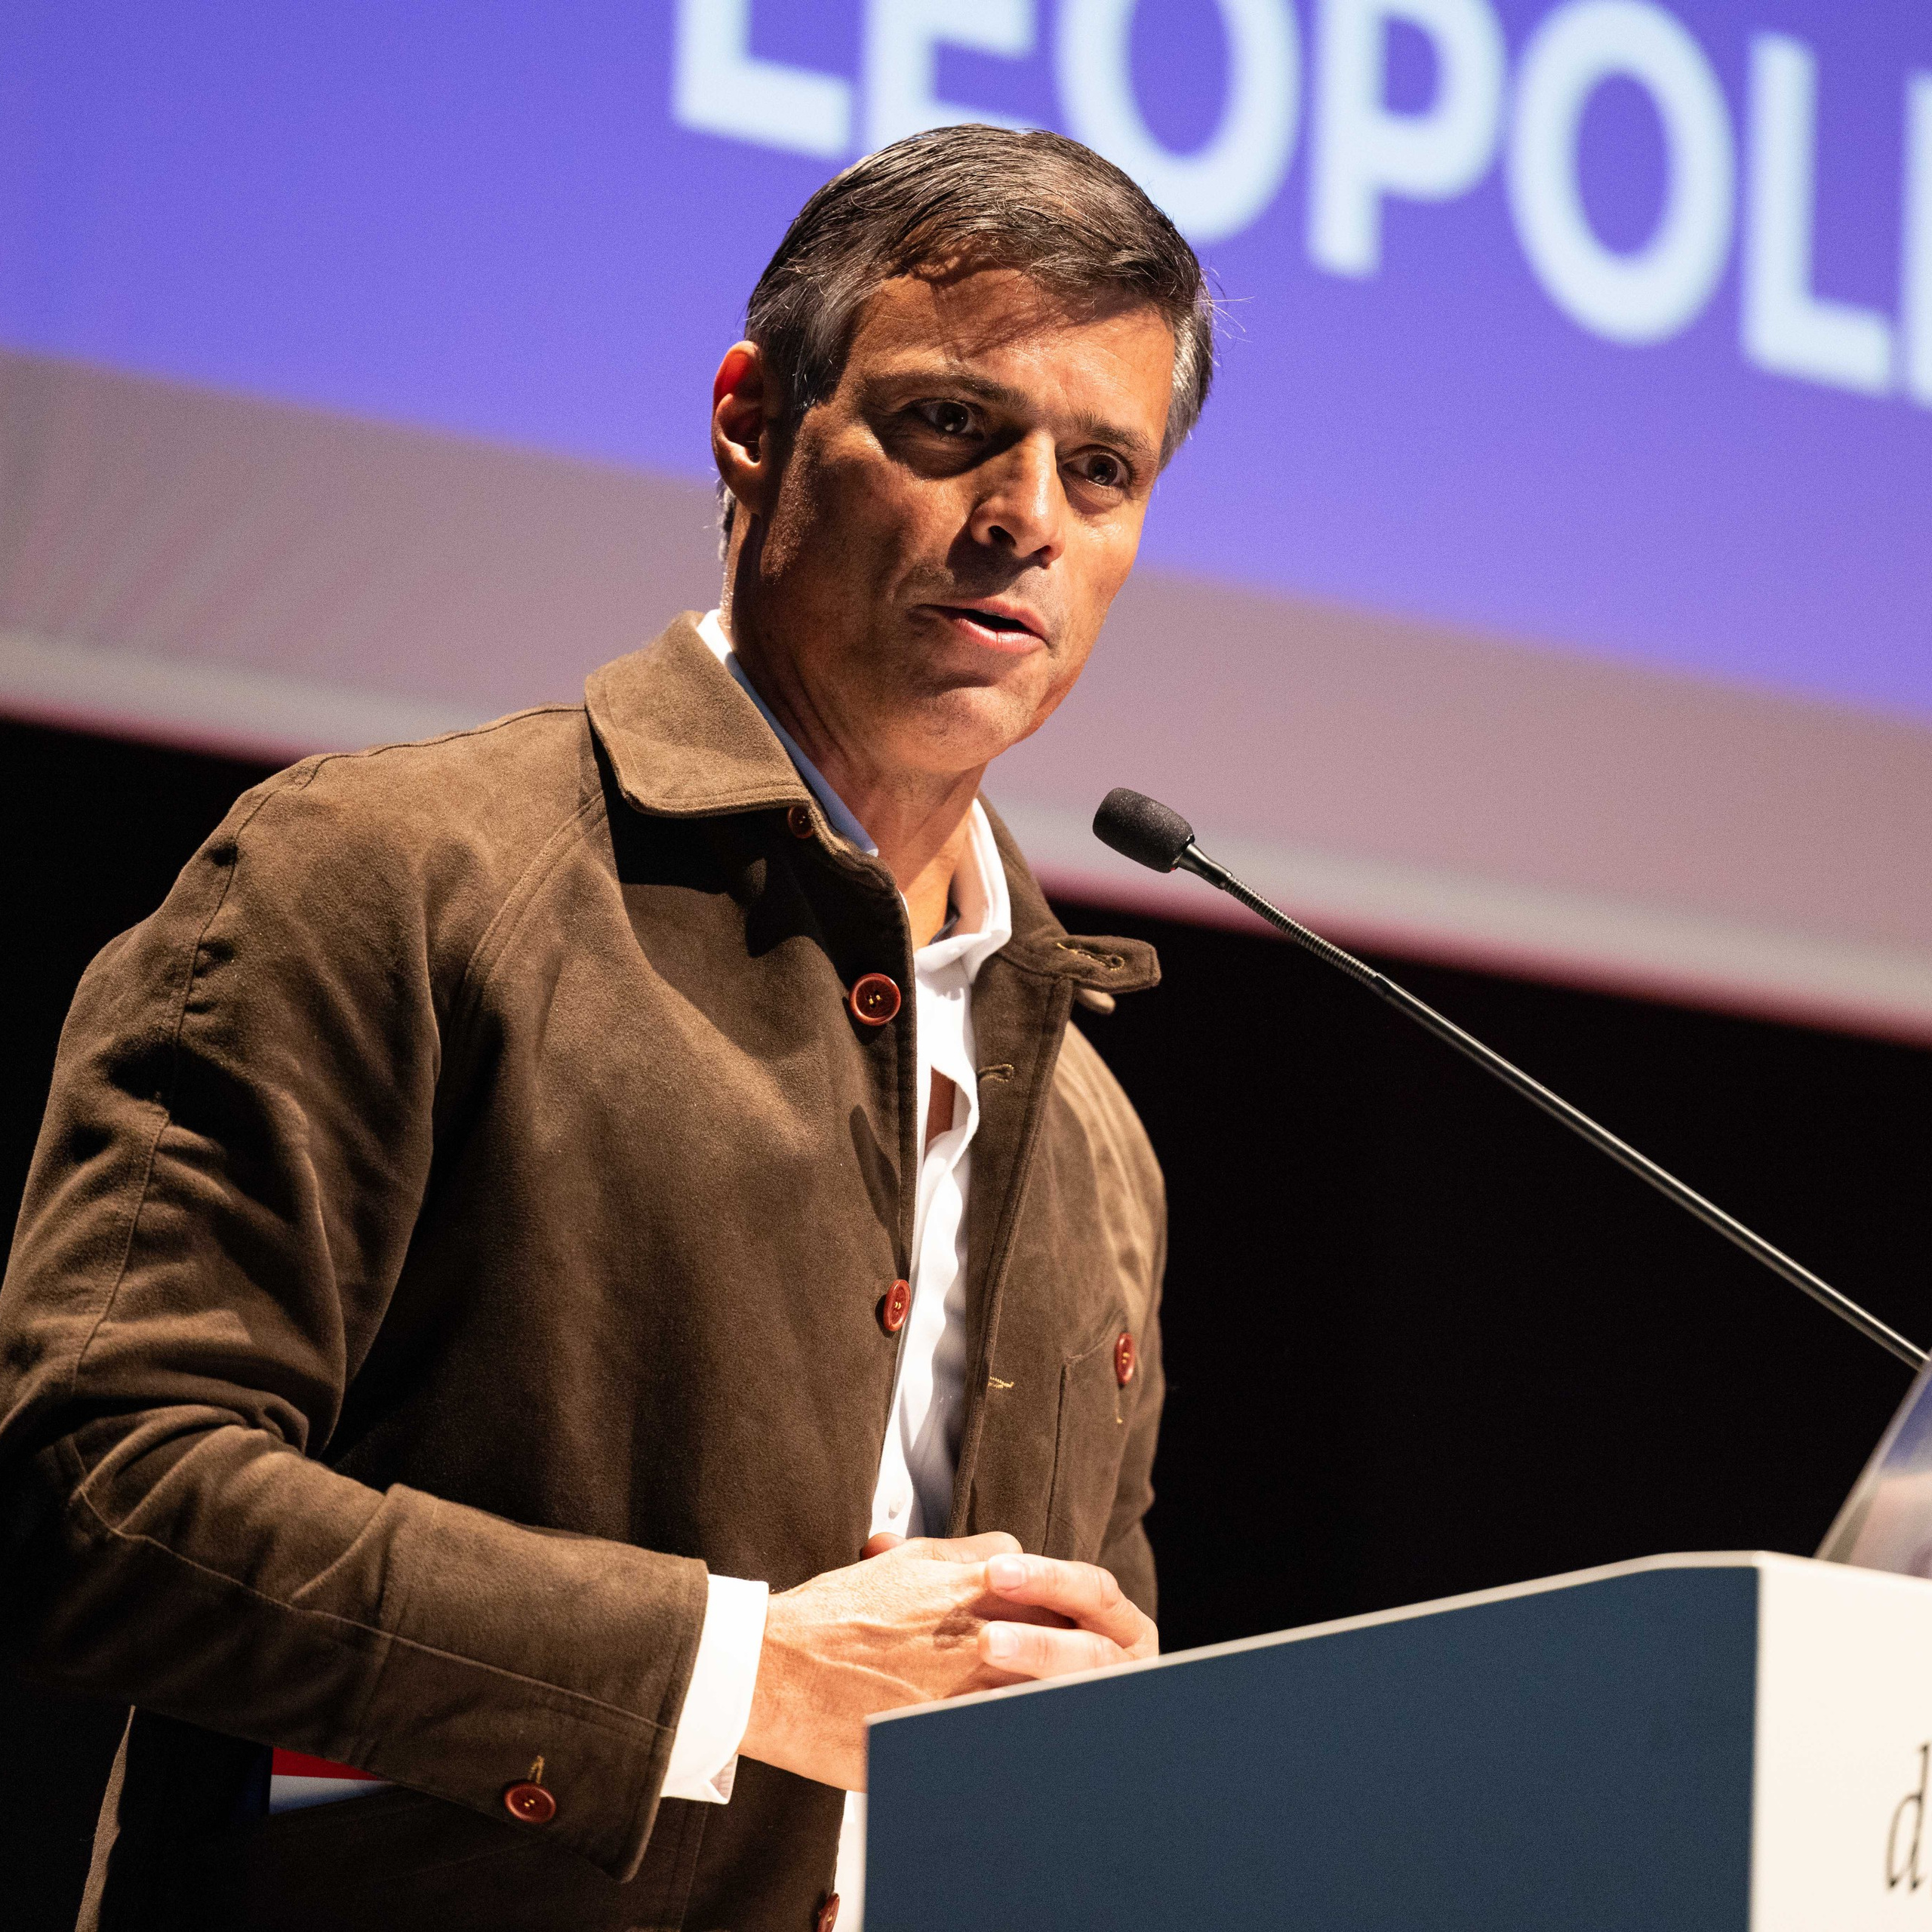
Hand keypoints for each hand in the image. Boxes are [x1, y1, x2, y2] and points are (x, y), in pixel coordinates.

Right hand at [738, 1534, 1155, 1789]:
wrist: (768, 1667)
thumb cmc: (829, 1614)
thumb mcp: (904, 1563)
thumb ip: (964, 1554)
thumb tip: (1010, 1551)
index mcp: (970, 1591)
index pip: (1060, 1590)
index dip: (1080, 1607)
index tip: (1093, 1628)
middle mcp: (975, 1640)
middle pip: (1070, 1649)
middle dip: (1096, 1665)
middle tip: (1116, 1677)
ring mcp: (957, 1696)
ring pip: (1042, 1703)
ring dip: (1068, 1708)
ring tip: (1092, 1721)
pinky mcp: (934, 1743)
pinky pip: (998, 1747)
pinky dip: (1021, 1747)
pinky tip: (1040, 1761)